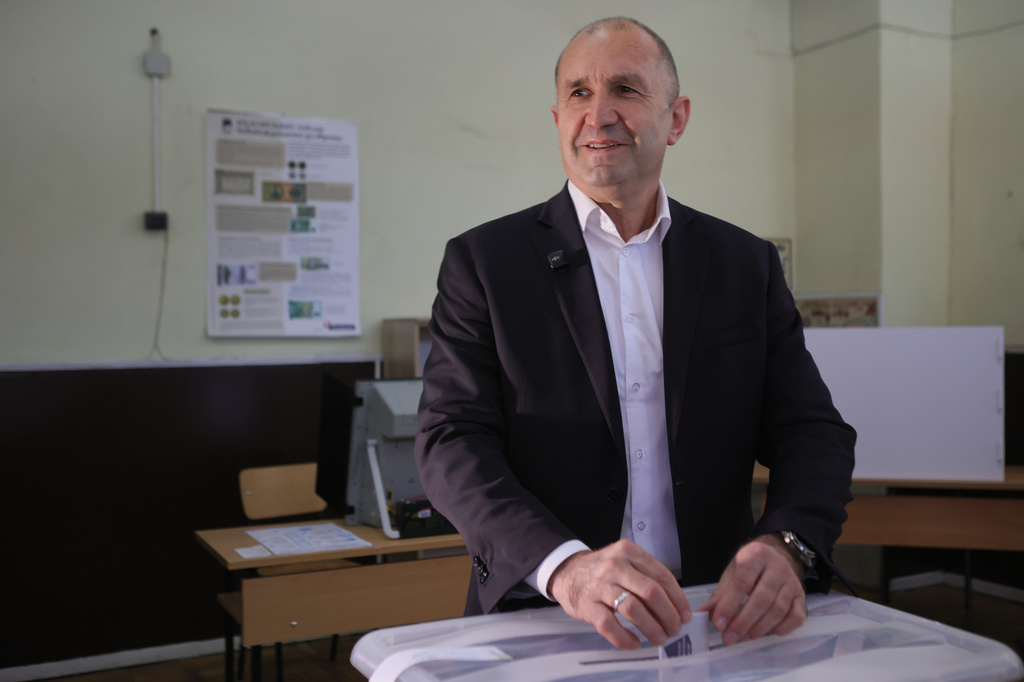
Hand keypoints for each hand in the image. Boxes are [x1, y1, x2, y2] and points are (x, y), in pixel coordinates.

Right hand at [548, 539, 691, 649]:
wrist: (566, 572)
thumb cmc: (603, 570)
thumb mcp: (625, 561)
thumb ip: (647, 576)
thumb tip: (676, 606)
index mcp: (629, 552)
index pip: (662, 576)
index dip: (678, 599)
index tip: (685, 615)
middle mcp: (615, 566)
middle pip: (651, 592)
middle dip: (669, 615)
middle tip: (675, 629)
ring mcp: (599, 586)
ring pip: (633, 609)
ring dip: (652, 628)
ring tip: (660, 638)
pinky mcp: (587, 605)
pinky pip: (609, 626)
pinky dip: (625, 638)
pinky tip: (635, 643)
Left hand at [699, 534, 805, 645]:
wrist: (777, 555)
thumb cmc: (750, 567)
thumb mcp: (732, 573)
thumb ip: (719, 595)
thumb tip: (703, 614)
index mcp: (755, 555)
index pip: (742, 583)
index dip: (729, 605)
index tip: (718, 624)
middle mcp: (777, 567)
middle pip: (761, 599)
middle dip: (743, 622)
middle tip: (729, 637)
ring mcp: (792, 582)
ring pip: (778, 609)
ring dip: (759, 628)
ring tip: (743, 637)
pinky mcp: (802, 596)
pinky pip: (797, 617)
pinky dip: (782, 628)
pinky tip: (768, 632)